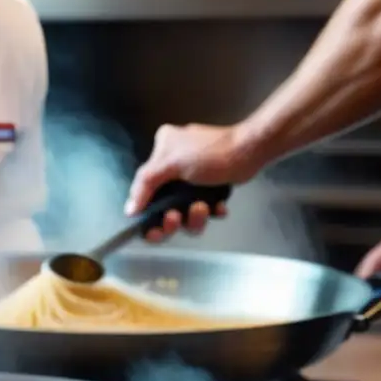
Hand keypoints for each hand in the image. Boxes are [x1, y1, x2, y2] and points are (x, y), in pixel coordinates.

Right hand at [126, 124, 259, 242]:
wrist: (250, 150)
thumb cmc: (211, 152)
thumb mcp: (170, 163)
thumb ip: (145, 185)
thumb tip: (129, 210)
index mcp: (160, 153)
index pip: (144, 190)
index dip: (147, 214)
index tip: (154, 230)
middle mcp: (173, 165)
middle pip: (164, 205)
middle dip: (173, 217)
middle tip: (177, 218)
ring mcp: (192, 177)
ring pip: (185, 209)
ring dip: (194, 216)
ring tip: (203, 207)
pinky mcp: (210, 186)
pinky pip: (203, 207)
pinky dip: (210, 211)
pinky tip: (217, 208)